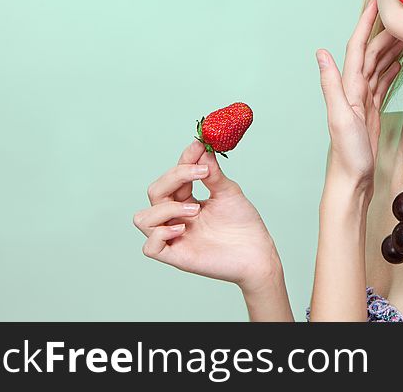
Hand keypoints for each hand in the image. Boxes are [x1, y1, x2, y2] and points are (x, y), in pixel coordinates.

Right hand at [133, 139, 281, 292]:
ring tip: (195, 210)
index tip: (197, 146)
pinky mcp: (177, 257)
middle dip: (174, 177)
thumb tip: (203, 147)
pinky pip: (150, 248)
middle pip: (155, 191)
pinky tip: (184, 229)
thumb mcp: (228, 192)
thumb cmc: (244, 223)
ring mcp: (174, 237)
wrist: (258, 252)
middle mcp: (176, 218)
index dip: (183, 160)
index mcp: (186, 200)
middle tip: (201, 173)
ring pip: (143, 218)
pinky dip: (160, 234)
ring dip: (166, 208)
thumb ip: (212, 173)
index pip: (172, 177)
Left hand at [315, 0, 402, 183]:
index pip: (357, 48)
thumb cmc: (347, 154)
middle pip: (371, 54)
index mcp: (348, 87)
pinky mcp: (371, 111)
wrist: (352, 182)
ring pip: (378, 66)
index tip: (376, 2)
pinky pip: (382, 83)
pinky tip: (401, 63)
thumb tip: (320, 52)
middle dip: (386, 33)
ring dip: (391, 49)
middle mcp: (353, 90)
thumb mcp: (339, 117)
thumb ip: (331, 84)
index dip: (365, 24)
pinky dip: (391, 70)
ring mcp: (362, 101)